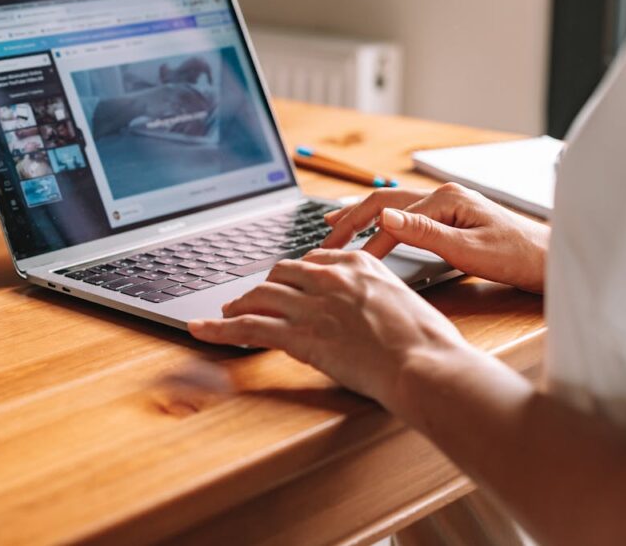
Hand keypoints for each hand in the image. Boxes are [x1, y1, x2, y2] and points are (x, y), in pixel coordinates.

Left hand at [188, 249, 469, 415]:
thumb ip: (376, 295)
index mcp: (356, 263)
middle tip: (253, 299)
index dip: (293, 277)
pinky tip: (198, 330)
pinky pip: (246, 327)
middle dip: (264, 287)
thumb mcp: (403, 302)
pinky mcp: (297, 334)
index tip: (286, 285)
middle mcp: (329, 277)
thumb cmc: (426, 342)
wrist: (426, 364)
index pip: (311, 261)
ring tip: (226, 312)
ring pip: (259, 296)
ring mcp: (310, 304)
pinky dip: (216, 329)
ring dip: (238, 304)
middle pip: (280, 274)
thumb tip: (366, 308)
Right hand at [321, 182, 549, 292]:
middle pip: (383, 202)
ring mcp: (446, 204)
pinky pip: (405, 214)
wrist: (549, 259)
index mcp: (444, 199)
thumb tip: (384, 219)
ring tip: (335, 226)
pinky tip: (372, 227)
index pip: (390, 219)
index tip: (347, 264)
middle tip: (325, 238)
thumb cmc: (516, 257)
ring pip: (391, 206)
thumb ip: (423, 233)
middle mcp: (442, 196)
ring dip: (361, 215)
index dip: (366, 243)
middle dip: (350, 219)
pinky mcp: (450, 216)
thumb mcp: (467, 250)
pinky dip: (381, 220)